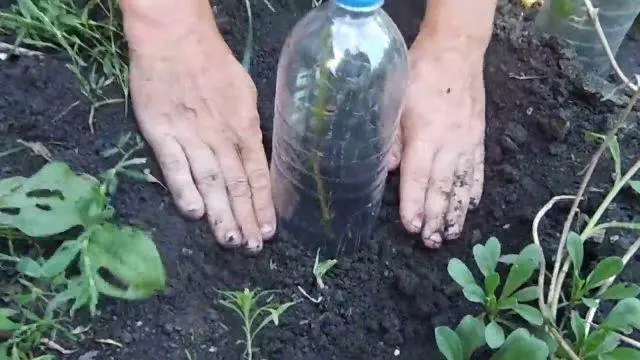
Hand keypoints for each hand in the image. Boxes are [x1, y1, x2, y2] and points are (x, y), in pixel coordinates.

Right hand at [125, 14, 274, 252]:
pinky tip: (195, 214)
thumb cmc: (214, 65)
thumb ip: (249, 128)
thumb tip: (255, 157)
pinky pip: (175, 167)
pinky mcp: (161, 134)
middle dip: (247, 219)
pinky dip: (185, 191)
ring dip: (221, 214)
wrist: (174, 40)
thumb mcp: (245, 93)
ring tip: (230, 241)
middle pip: (237, 185)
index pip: (259, 174)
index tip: (269, 231)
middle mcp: (221, 137)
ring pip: (210, 182)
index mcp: (245, 127)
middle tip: (252, 248)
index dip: (265, 204)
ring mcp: (191, 137)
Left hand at [390, 35, 485, 248]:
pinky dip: (474, 189)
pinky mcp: (478, 137)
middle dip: (437, 218)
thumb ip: (391, 137)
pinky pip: (477, 169)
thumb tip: (386, 169)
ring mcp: (467, 142)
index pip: (418, 178)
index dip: (414, 205)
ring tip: (453, 234)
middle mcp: (449, 144)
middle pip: (442, 188)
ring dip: (457, 211)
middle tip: (433, 243)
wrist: (456, 51)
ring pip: (462, 184)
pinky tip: (472, 205)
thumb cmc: (419, 74)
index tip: (412, 227)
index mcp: (425, 136)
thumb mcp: (395, 100)